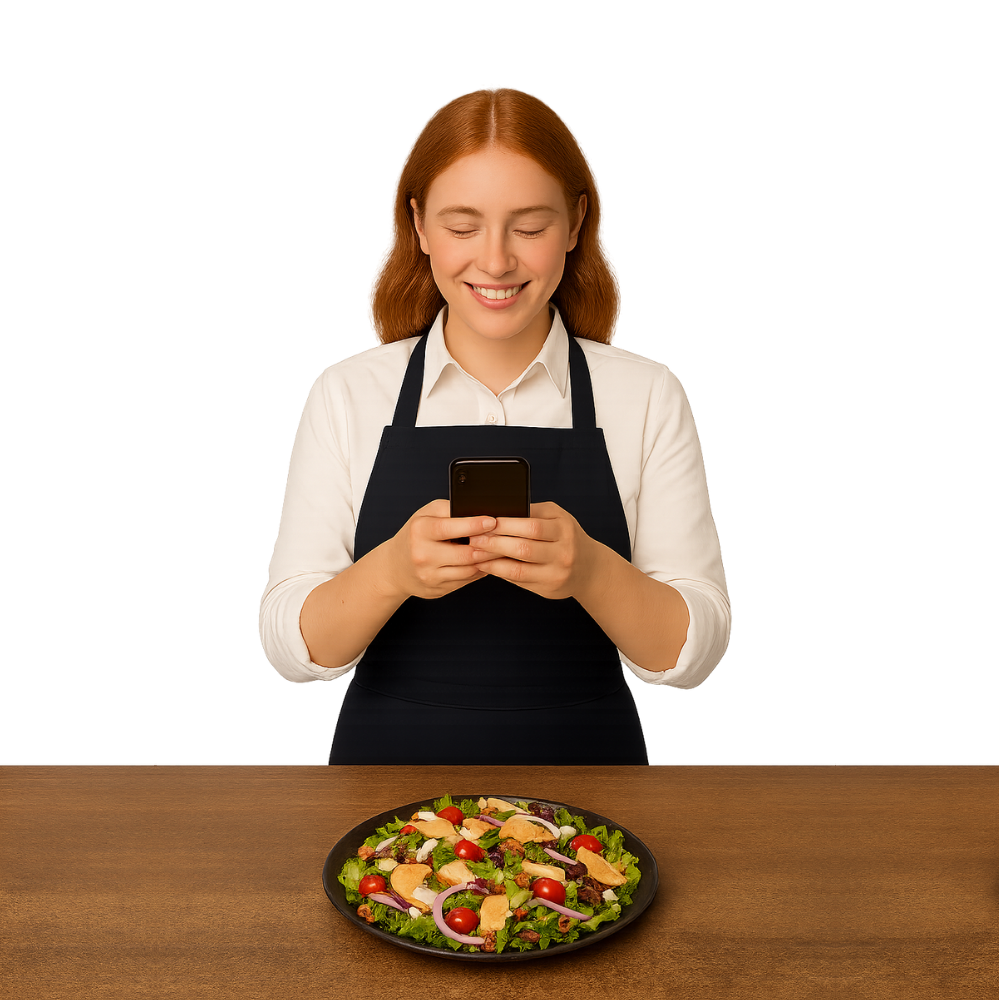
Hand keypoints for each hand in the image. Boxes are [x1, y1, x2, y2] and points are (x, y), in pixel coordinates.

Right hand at [385, 499, 497, 599]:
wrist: (393, 568)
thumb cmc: (415, 535)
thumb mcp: (426, 515)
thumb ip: (450, 510)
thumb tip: (479, 510)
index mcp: (420, 531)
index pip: (450, 528)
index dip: (474, 524)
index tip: (492, 520)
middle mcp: (423, 555)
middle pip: (466, 553)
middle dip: (489, 545)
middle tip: (505, 537)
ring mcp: (430, 575)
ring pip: (469, 570)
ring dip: (488, 560)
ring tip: (500, 549)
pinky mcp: (438, 590)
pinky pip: (466, 580)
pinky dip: (479, 571)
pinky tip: (486, 562)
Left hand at [467, 502, 604, 600]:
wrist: (590, 568)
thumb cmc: (567, 537)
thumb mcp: (557, 518)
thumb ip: (532, 513)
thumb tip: (498, 510)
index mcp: (563, 527)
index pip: (531, 525)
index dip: (505, 524)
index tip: (485, 521)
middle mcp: (563, 551)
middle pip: (524, 547)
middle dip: (495, 542)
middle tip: (474, 538)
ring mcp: (557, 572)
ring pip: (519, 567)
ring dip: (493, 560)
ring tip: (476, 553)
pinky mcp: (549, 588)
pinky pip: (520, 580)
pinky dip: (500, 572)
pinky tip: (487, 566)